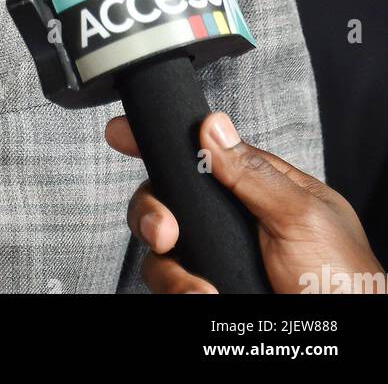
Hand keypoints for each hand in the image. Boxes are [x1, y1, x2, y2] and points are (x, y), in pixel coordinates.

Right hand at [105, 109, 383, 293]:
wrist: (343, 340)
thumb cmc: (345, 282)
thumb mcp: (303, 217)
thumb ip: (254, 172)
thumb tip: (212, 126)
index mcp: (258, 187)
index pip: (201, 153)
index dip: (158, 142)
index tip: (122, 135)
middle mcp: (231, 221)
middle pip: (166, 199)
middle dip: (151, 212)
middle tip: (164, 231)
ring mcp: (218, 259)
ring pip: (160, 250)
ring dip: (170, 268)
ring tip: (199, 289)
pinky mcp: (207, 290)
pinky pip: (171, 285)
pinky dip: (179, 291)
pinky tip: (204, 298)